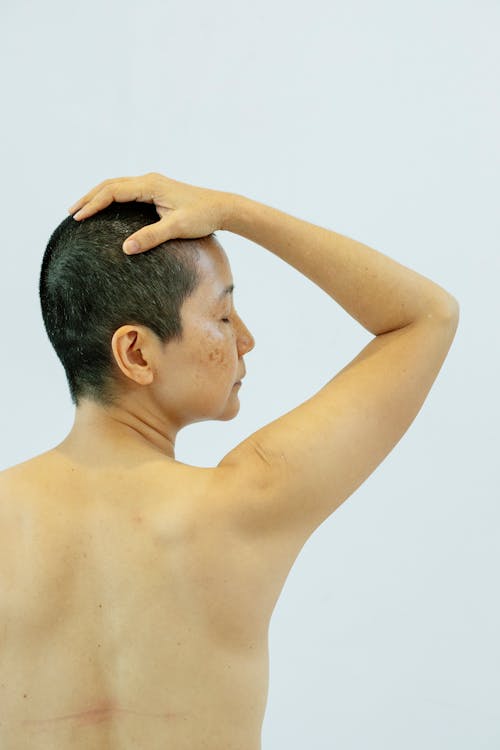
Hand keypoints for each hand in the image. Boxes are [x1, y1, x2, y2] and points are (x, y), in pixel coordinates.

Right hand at [68, 172, 231, 253]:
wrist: (223, 209)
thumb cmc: (203, 217)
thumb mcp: (176, 228)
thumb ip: (151, 237)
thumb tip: (126, 248)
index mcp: (150, 185)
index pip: (112, 191)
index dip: (93, 204)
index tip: (78, 217)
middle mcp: (149, 181)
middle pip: (110, 185)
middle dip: (89, 198)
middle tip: (71, 213)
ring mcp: (153, 185)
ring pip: (117, 186)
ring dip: (98, 196)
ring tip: (82, 210)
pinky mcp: (157, 191)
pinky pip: (127, 191)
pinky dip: (111, 198)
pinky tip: (105, 210)